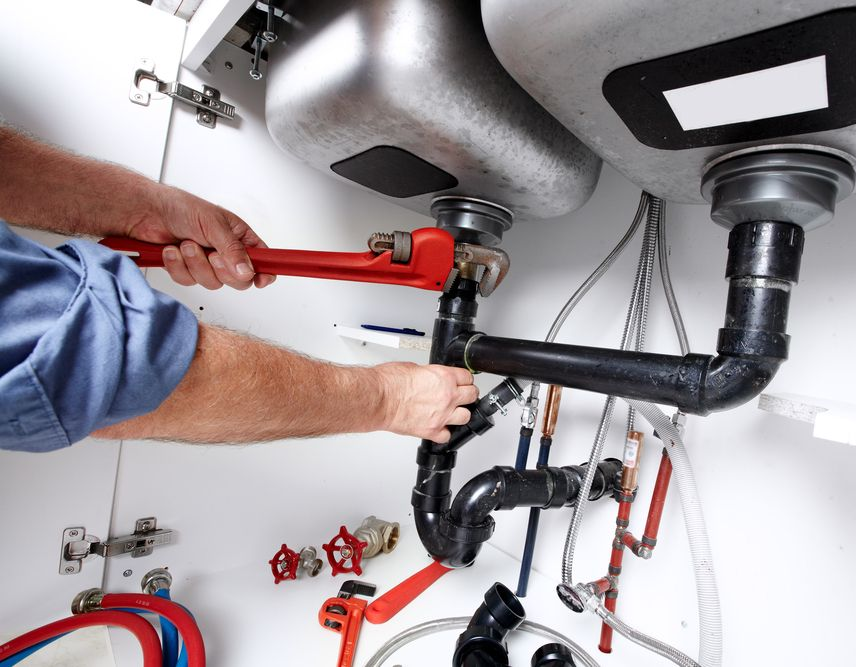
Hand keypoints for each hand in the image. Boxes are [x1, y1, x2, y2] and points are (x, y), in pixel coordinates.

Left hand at [126, 184, 275, 289]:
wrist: (146, 212)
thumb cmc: (181, 207)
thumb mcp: (214, 225)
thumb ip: (233, 250)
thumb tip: (248, 271)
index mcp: (239, 238)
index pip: (262, 260)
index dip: (264, 273)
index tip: (261, 280)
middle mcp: (226, 253)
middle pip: (238, 280)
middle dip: (221, 269)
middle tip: (212, 254)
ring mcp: (206, 264)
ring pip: (211, 282)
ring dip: (195, 264)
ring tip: (186, 244)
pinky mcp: (187, 271)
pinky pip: (188, 281)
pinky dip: (178, 266)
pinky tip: (172, 251)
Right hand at [376, 363, 477, 441]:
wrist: (379, 399)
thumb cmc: (390, 382)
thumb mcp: (413, 368)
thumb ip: (428, 375)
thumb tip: (430, 378)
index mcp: (444, 377)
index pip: (467, 377)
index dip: (464, 379)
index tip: (462, 382)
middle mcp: (447, 396)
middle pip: (472, 396)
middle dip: (467, 395)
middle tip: (461, 396)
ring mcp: (441, 415)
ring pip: (466, 417)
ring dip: (460, 414)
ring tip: (452, 412)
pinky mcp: (431, 430)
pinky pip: (447, 436)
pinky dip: (443, 433)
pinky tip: (438, 428)